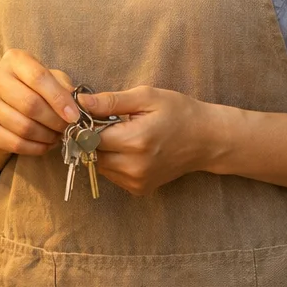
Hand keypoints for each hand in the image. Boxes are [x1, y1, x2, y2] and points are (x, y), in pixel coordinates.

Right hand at [0, 50, 79, 173]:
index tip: (74, 116)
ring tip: (58, 136)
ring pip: (24, 127)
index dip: (59, 99)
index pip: (38, 77)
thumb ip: (63, 86)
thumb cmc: (31, 86)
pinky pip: (15, 143)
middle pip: (30, 104)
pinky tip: (45, 144)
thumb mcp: (49, 77)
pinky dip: (36, 148)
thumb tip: (77, 105)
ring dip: (47, 136)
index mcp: (13, 60)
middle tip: (68, 128)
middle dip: (55, 121)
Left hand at [79, 86, 223, 196]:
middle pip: (92, 154)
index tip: (92, 114)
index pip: (89, 137)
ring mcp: (137, 181)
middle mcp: (134, 167)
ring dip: (103, 151)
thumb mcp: (146, 97)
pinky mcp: (140, 189)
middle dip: (93, 138)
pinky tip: (130, 149)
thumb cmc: (178, 112)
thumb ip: (111, 101)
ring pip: (100, 166)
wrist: (206, 139)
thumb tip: (80, 103)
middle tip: (109, 123)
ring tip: (122, 134)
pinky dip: (114, 162)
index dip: (85, 124)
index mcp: (135, 141)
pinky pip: (113, 175)